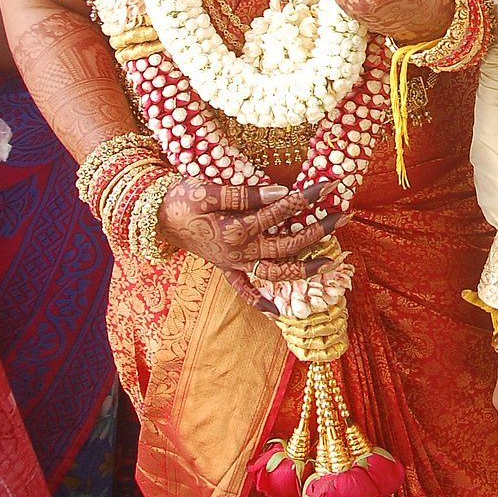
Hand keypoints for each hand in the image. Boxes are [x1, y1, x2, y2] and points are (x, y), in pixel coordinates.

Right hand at [157, 178, 338, 308]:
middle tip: (343, 216)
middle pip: (287, 245)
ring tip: (332, 261)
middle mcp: (239, 253)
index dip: (306, 197)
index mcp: (236, 230)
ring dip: (305, 268)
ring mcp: (233, 264)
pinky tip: (278, 311)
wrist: (154, 216)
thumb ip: (246, 194)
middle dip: (318, 231)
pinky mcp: (226, 268)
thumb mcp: (209, 189)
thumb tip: (280, 192)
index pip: (279, 211)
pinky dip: (260, 301)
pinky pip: (244, 289)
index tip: (329, 184)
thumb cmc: (181, 199)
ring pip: (275, 272)